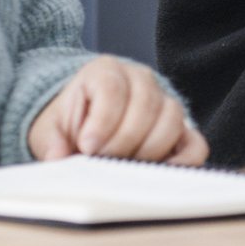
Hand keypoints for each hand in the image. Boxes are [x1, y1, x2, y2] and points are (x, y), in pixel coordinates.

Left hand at [29, 57, 208, 164]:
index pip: (113, 90)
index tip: (87, 148)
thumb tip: (58, 155)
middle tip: (103, 163)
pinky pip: (194, 144)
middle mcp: (141, 80)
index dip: (102, 121)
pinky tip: (158, 175)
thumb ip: (51, 140)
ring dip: (148, 151)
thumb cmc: (71, 124)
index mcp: (106, 71)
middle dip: (123, 141)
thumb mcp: (49, 128)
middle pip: (146, 105)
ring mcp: (165, 102)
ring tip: (123, 169)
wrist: (85, 124)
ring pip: (172, 121)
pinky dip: (182, 162)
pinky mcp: (181, 129)